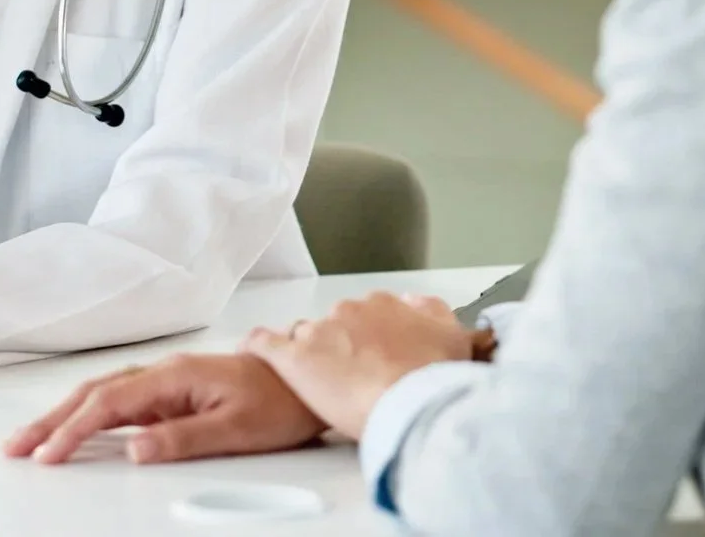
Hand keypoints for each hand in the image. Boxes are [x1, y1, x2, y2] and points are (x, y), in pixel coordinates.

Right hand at [6, 353, 326, 465]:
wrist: (312, 380)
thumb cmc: (282, 400)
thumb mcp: (236, 428)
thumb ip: (183, 438)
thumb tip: (134, 448)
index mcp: (176, 375)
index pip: (109, 403)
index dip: (72, 429)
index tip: (47, 454)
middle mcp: (167, 372)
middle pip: (95, 394)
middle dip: (51, 420)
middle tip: (16, 446)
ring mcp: (169, 381)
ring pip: (104, 394)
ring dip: (65, 415)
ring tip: (33, 438)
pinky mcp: (174, 393)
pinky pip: (120, 401)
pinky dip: (89, 414)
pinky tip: (76, 428)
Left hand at [242, 293, 474, 438]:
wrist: (413, 400)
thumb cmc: (433, 376)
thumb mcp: (453, 337)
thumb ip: (434, 314)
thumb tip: (419, 304)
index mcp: (384, 305)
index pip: (366, 315)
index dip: (367, 339)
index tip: (370, 356)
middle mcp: (349, 311)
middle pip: (333, 326)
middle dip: (337, 348)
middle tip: (349, 377)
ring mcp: (319, 332)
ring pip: (302, 337)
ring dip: (306, 354)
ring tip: (312, 381)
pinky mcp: (294, 358)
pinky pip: (263, 343)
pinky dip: (257, 347)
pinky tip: (252, 354)